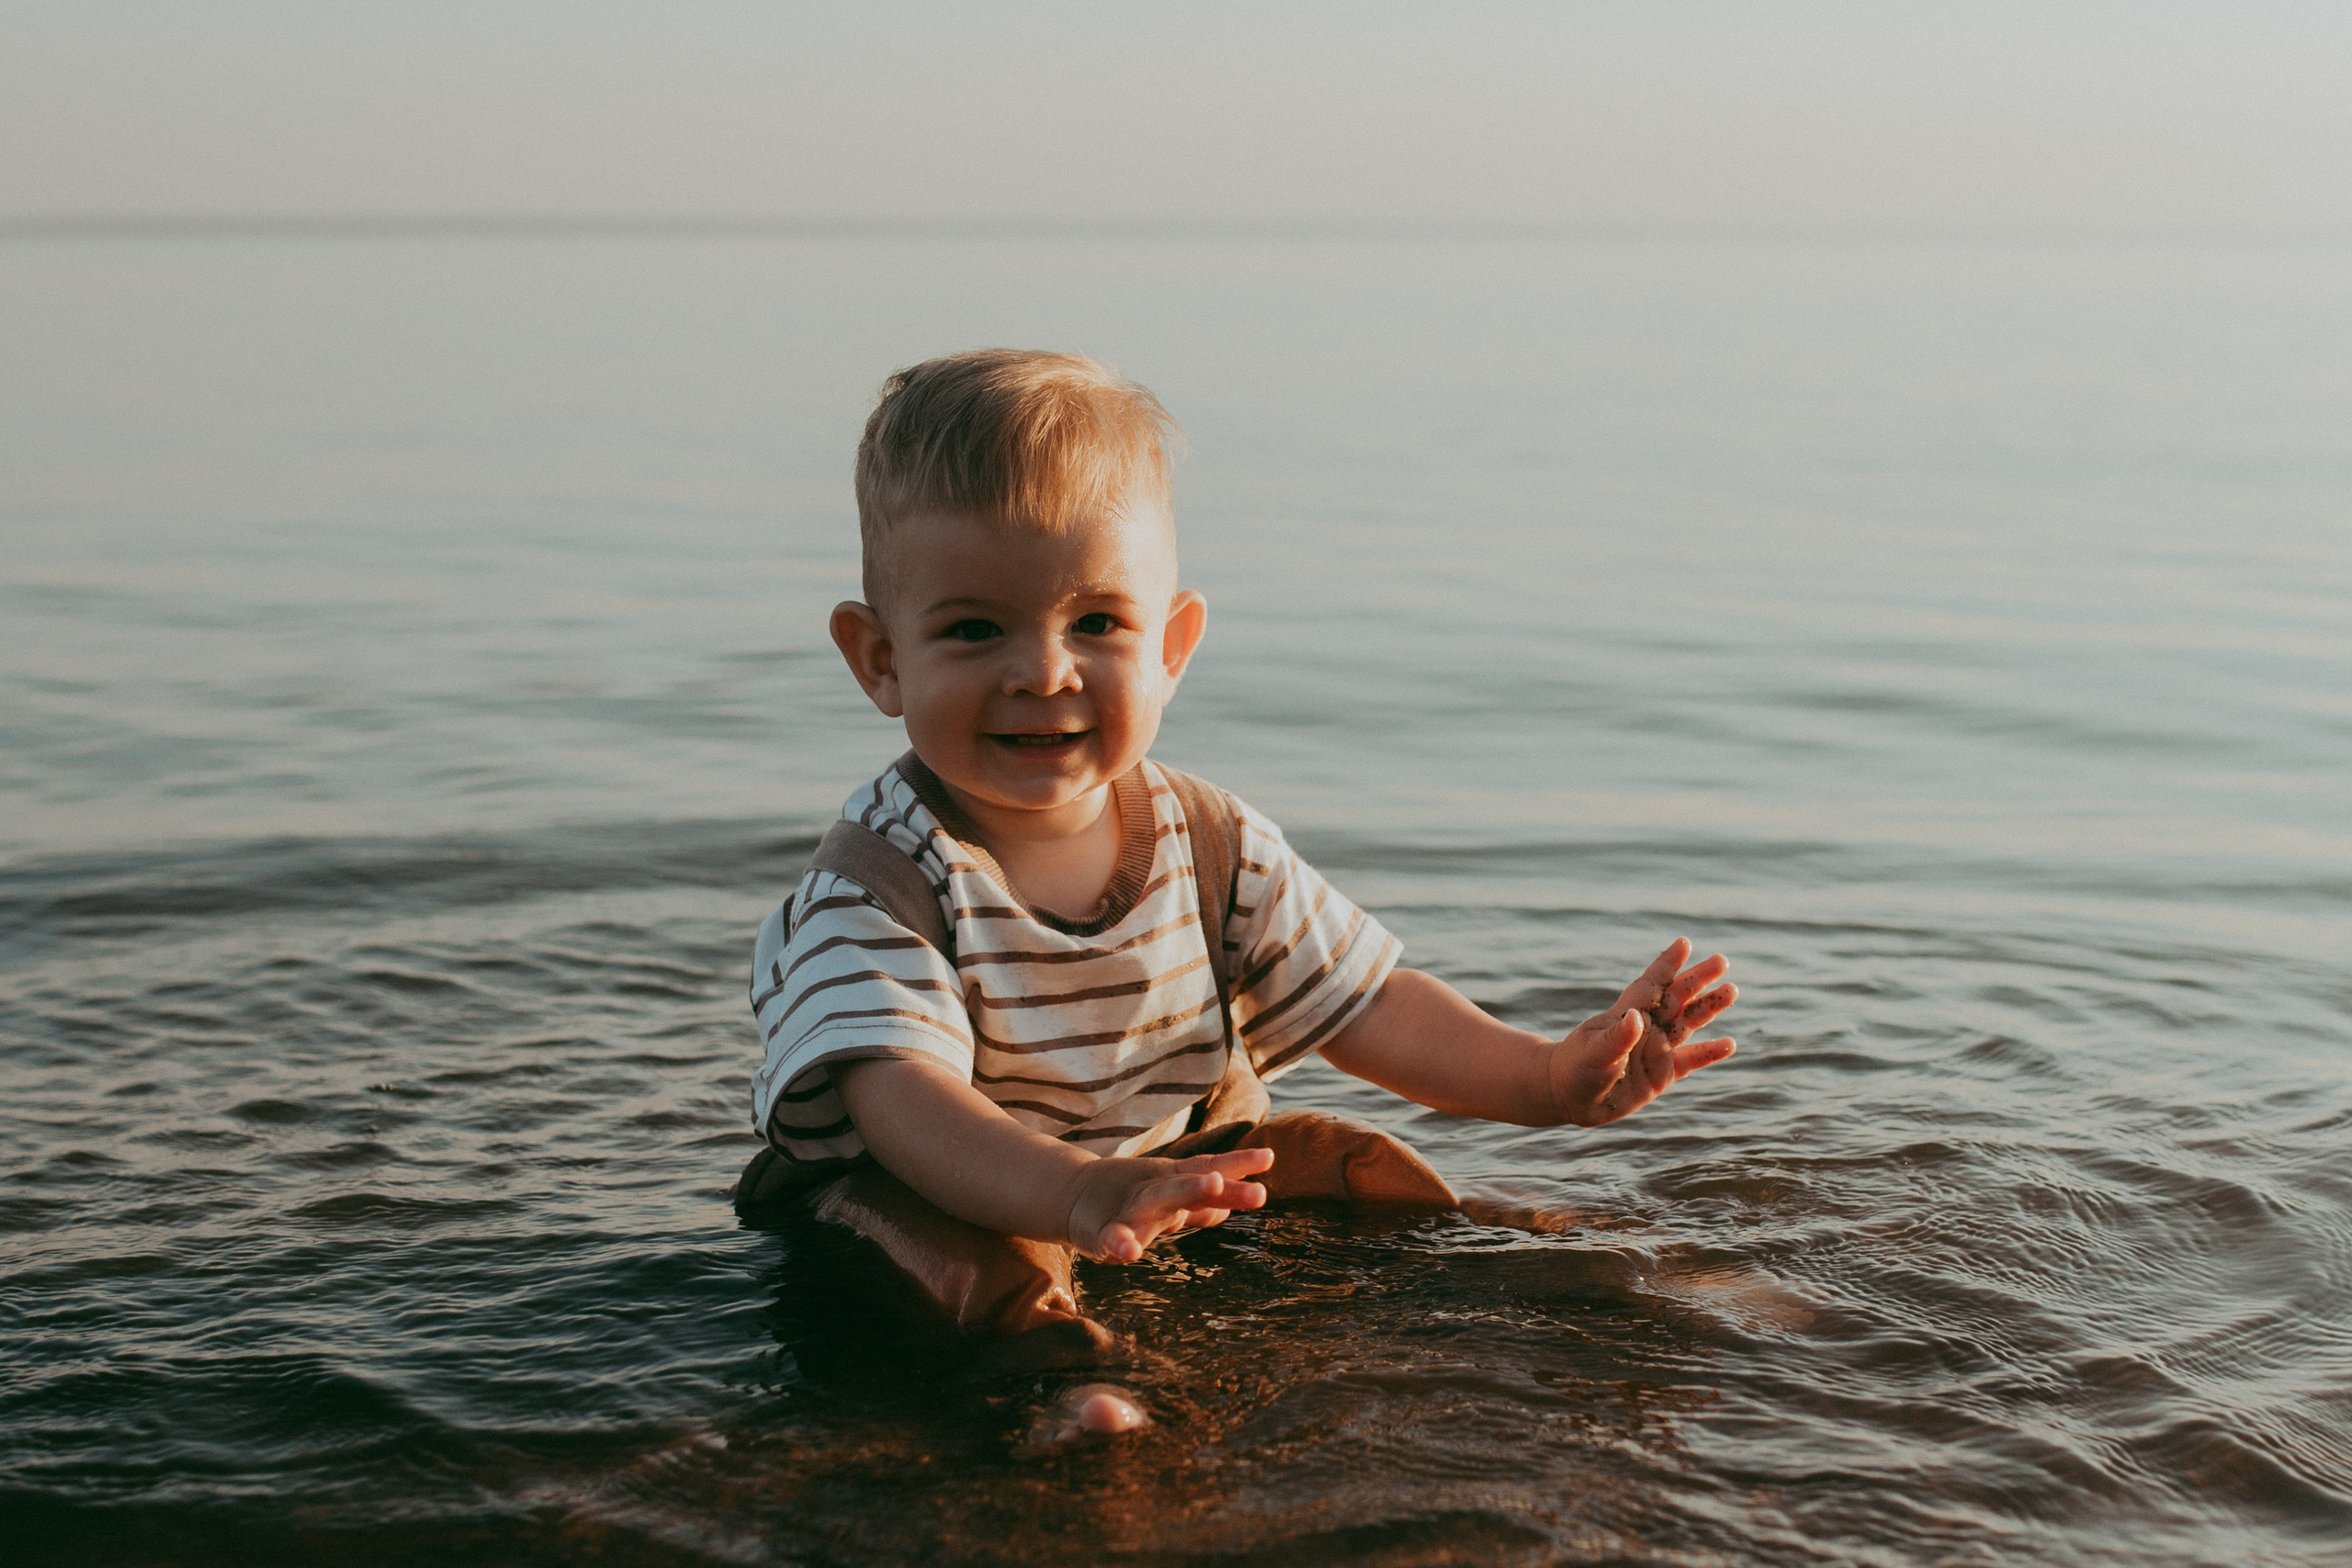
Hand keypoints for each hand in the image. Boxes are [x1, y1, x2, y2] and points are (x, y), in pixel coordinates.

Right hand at [1064, 1146, 1276, 1261]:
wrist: (1072, 1195)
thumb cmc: (1131, 1198)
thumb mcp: (1168, 1195)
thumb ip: (1199, 1204)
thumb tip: (1227, 1208)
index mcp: (1173, 1181)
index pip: (1210, 1168)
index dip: (1239, 1163)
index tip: (1269, 1157)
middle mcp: (1156, 1190)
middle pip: (1190, 1183)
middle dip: (1221, 1181)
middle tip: (1254, 1186)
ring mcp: (1130, 1210)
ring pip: (1160, 1200)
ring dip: (1187, 1192)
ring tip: (1214, 1184)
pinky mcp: (1102, 1233)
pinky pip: (1112, 1238)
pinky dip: (1121, 1243)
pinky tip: (1130, 1253)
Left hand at [1546, 938, 1736, 1126]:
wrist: (1568, 1096)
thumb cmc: (1575, 1067)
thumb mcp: (1593, 1052)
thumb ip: (1616, 1037)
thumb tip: (1637, 1017)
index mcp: (1627, 1014)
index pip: (1652, 984)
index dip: (1667, 964)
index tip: (1684, 942)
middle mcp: (1646, 1028)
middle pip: (1678, 997)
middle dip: (1699, 979)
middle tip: (1722, 960)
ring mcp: (1656, 1050)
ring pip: (1689, 1023)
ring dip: (1710, 1008)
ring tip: (1732, 990)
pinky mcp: (1662, 1074)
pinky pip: (1692, 1060)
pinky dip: (1710, 1053)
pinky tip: (1731, 1043)